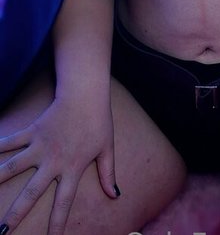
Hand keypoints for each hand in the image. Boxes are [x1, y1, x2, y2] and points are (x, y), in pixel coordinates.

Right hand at [0, 92, 118, 233]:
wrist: (85, 93)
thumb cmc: (98, 120)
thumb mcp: (107, 148)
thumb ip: (108, 173)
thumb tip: (115, 195)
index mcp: (72, 168)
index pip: (64, 202)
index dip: (57, 224)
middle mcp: (53, 160)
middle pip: (31, 193)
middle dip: (16, 213)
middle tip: (3, 231)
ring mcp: (40, 145)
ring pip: (14, 166)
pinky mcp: (33, 131)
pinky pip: (12, 141)